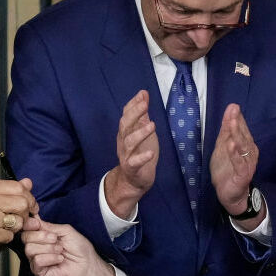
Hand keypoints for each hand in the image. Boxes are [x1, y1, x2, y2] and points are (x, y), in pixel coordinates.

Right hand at [0, 178, 37, 261]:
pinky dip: (5, 239)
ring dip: (15, 228)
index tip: (30, 206)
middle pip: (22, 203)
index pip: (18, 187)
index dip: (29, 198)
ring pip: (18, 221)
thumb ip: (6, 190)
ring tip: (3, 228)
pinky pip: (10, 236)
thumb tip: (29, 182)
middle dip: (26, 214)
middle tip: (20, 220)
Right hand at [21, 216, 115, 275]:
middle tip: (55, 239)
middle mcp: (37, 247)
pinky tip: (59, 259)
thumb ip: (49, 225)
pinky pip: (37, 261)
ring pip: (30, 249)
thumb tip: (34, 219)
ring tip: (60, 251)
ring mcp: (37, 259)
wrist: (87, 265)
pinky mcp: (39, 271)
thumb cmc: (80, 248)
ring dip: (48, 248)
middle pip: (25, 237)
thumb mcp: (66, 230)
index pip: (27, 228)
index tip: (37, 224)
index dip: (30, 225)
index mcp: (42, 236)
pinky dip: (50, 258)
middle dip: (41, 236)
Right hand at [105, 90, 157, 217]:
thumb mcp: (142, 131)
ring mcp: (126, 155)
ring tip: (152, 125)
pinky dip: (142, 158)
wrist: (134, 180)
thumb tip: (143, 94)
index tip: (143, 94)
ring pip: (129, 143)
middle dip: (134, 114)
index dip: (133, 104)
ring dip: (140, 133)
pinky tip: (150, 153)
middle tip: (145, 105)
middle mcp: (123, 142)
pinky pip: (134, 162)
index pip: (126, 115)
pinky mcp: (132, 169)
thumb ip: (142, 115)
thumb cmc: (139, 153)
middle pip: (125, 125)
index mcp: (126, 132)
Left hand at [210, 103, 262, 226]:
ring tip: (232, 124)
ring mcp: (247, 164)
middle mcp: (249, 153)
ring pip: (243, 147)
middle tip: (234, 111)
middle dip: (238, 123)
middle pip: (243, 136)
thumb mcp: (222, 147)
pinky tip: (231, 145)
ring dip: (237, 135)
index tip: (233, 106)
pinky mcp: (243, 175)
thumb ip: (226, 130)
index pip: (242, 129)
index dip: (237, 118)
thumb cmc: (227, 169)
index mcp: (246, 145)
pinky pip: (240, 163)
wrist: (229, 194)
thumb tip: (231, 109)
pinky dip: (235, 154)